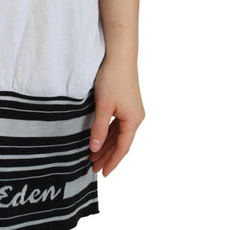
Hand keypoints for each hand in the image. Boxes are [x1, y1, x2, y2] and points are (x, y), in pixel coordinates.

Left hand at [89, 57, 144, 176]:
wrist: (119, 56)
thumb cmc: (112, 79)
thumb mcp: (103, 106)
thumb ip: (99, 128)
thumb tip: (95, 148)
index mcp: (133, 120)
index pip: (122, 148)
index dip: (112, 161)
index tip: (102, 173)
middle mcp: (135, 117)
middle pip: (120, 142)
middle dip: (107, 155)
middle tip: (93, 167)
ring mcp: (131, 110)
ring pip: (118, 133)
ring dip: (106, 144)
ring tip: (93, 156)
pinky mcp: (126, 103)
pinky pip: (117, 124)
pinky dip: (108, 133)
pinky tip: (100, 138)